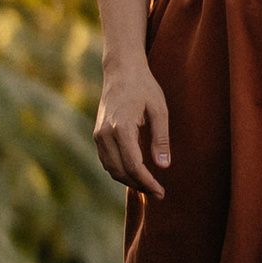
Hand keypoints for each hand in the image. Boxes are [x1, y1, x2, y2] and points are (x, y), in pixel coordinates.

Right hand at [94, 60, 172, 198]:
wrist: (121, 70)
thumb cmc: (143, 87)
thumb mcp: (159, 110)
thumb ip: (161, 139)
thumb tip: (163, 166)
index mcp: (121, 127)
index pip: (133, 165)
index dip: (147, 182)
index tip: (161, 191)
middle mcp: (105, 133)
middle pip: (120, 171)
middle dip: (139, 185)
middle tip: (158, 192)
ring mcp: (98, 134)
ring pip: (111, 168)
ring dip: (128, 180)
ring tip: (148, 185)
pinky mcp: (97, 134)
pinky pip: (107, 160)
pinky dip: (120, 171)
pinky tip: (135, 173)